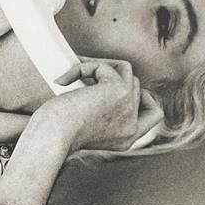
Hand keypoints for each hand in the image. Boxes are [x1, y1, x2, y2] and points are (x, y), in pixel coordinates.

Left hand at [35, 58, 163, 152]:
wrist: (52, 137)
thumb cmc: (57, 133)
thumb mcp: (86, 126)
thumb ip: (101, 111)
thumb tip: (99, 79)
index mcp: (126, 138)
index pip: (153, 114)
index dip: (142, 97)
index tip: (118, 91)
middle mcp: (132, 126)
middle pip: (134, 86)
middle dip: (110, 75)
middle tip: (83, 75)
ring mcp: (129, 107)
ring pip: (124, 70)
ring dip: (99, 65)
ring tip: (75, 71)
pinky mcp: (120, 91)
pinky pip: (103, 66)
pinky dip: (82, 67)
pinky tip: (64, 79)